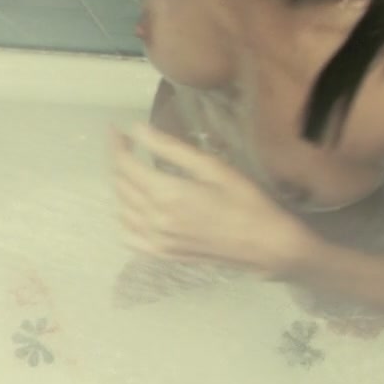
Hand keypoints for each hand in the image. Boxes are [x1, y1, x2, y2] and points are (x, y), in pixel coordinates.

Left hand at [111, 123, 313, 275]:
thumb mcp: (212, 166)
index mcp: (166, 193)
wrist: (264, 244)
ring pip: (122, 209)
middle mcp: (154, 219)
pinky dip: (125, 219)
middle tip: (130, 146)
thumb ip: (171, 149)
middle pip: (122, 185)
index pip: (126, 164)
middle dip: (120, 161)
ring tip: (135, 172)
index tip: (119, 130)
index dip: (118, 144)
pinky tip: (135, 208)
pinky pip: (129, 236)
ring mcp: (157, 240)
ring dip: (123, 187)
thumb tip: (137, 129)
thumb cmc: (244, 199)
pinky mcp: (163, 254)